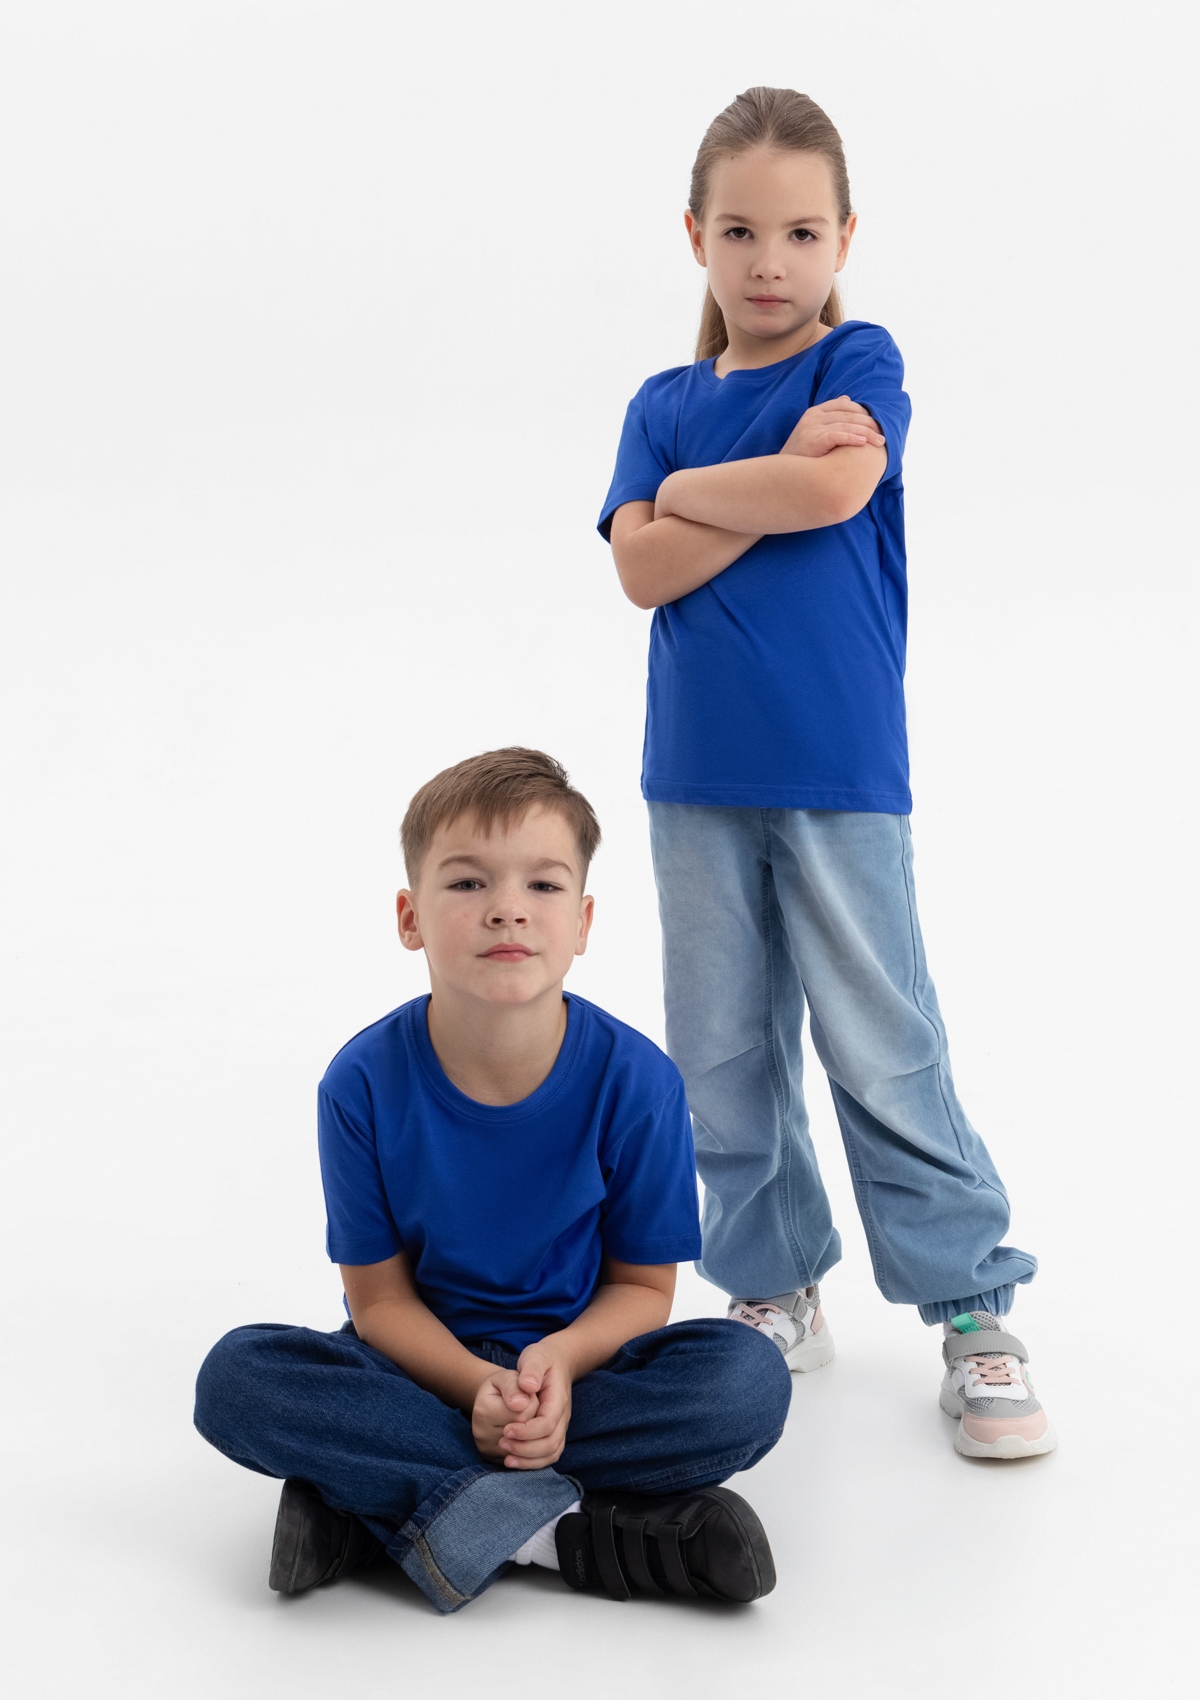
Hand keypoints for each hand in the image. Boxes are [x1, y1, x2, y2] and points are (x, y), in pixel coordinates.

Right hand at [471, 1367, 539, 1462]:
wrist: (490, 1401)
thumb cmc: (503, 1387)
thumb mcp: (507, 1377)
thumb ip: (514, 1387)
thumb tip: (521, 1404)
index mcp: (484, 1411)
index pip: (524, 1414)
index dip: (533, 1402)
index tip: (526, 1395)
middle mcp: (482, 1435)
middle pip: (525, 1432)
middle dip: (533, 1417)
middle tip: (525, 1405)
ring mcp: (488, 1451)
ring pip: (525, 1447)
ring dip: (531, 1432)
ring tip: (522, 1417)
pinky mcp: (495, 1461)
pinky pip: (523, 1458)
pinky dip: (528, 1444)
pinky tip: (522, 1432)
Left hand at [495, 1339, 574, 1470]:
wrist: (555, 1362)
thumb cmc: (541, 1360)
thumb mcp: (535, 1356)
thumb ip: (531, 1370)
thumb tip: (527, 1386)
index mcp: (558, 1399)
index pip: (547, 1423)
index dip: (527, 1431)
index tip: (506, 1429)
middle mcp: (562, 1416)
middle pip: (550, 1443)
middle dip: (525, 1448)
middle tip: (502, 1443)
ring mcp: (559, 1426)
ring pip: (551, 1453)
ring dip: (528, 1459)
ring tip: (506, 1456)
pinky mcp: (552, 1433)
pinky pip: (547, 1455)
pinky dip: (532, 1462)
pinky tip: (513, 1459)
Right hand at [781, 396, 885, 457]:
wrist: (783, 475)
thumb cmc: (802, 456)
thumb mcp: (815, 432)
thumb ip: (831, 417)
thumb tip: (848, 399)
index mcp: (815, 412)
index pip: (845, 405)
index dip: (863, 413)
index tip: (878, 424)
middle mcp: (814, 416)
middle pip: (849, 415)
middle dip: (869, 423)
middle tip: (883, 434)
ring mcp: (812, 427)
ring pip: (846, 425)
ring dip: (866, 433)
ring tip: (880, 441)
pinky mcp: (813, 440)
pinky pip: (838, 436)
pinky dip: (852, 438)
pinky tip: (863, 443)